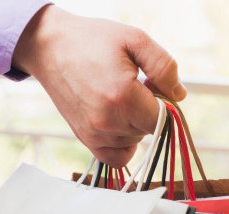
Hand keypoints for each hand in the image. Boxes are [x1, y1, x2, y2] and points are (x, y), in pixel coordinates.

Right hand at [12, 5, 185, 167]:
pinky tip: (120, 123)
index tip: (153, 85)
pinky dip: (124, 145)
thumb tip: (179, 96)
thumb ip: (164, 67)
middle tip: (135, 85)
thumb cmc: (91, 41)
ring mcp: (94, 134)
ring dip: (136, 123)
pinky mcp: (85, 139)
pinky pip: (116, 158)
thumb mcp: (134, 39)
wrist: (50, 48)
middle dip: (149, 108)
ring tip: (121, 97)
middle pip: (150, 129)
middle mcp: (108, 123)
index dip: (165, 102)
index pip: (163, 118)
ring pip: (135, 141)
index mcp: (123, 98)